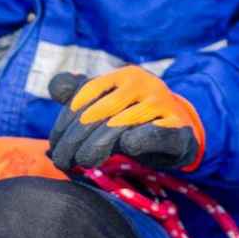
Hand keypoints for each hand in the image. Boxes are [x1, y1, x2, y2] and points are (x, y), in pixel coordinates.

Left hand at [47, 67, 204, 171]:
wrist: (184, 129)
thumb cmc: (139, 118)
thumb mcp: (111, 102)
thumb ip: (82, 95)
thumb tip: (54, 86)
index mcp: (123, 75)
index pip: (85, 96)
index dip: (65, 122)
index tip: (54, 145)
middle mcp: (143, 84)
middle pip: (99, 112)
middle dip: (75, 139)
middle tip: (62, 160)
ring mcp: (162, 103)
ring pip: (120, 124)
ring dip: (96, 146)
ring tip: (81, 162)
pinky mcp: (179, 126)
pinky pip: (154, 134)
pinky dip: (136, 141)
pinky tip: (124, 149)